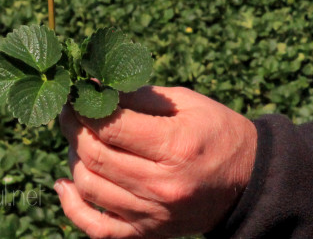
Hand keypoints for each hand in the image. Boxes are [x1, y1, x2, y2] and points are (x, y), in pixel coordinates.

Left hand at [55, 85, 256, 238]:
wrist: (247, 180)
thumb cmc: (217, 131)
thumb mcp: (188, 103)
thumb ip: (140, 96)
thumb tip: (95, 88)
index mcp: (176, 145)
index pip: (112, 126)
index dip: (85, 108)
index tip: (76, 93)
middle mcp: (162, 184)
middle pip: (95, 155)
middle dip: (74, 128)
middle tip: (69, 111)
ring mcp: (153, 213)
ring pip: (90, 187)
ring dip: (74, 159)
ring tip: (77, 139)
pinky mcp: (148, 232)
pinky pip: (96, 228)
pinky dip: (72, 207)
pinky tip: (65, 184)